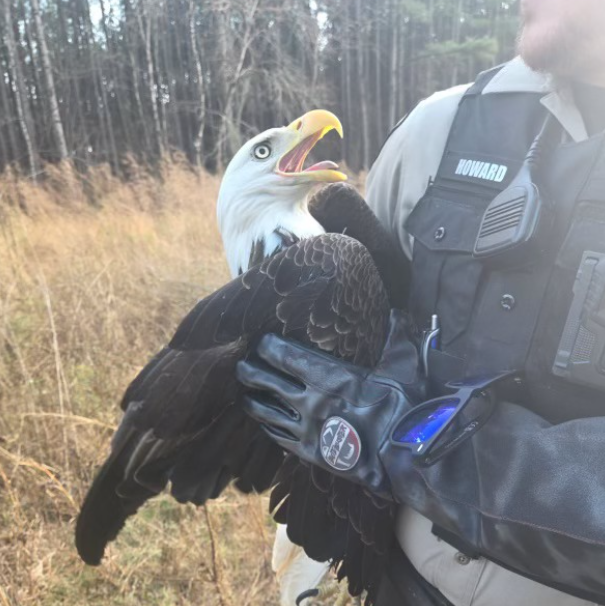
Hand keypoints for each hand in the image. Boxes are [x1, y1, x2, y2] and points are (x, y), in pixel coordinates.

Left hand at [236, 311, 422, 494]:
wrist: (408, 457)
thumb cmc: (405, 408)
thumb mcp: (403, 365)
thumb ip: (396, 336)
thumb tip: (398, 314)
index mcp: (330, 375)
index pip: (286, 356)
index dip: (269, 348)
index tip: (261, 342)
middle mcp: (311, 400)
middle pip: (268, 382)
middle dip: (250, 372)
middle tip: (240, 366)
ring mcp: (308, 428)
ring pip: (268, 412)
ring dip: (254, 401)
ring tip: (244, 396)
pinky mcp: (312, 453)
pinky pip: (281, 438)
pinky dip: (268, 428)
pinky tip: (263, 424)